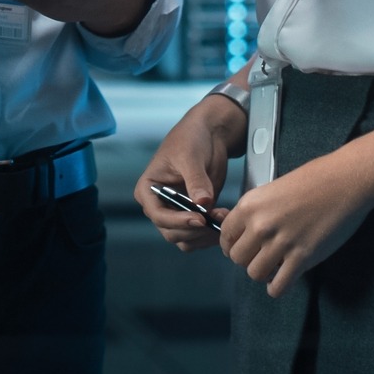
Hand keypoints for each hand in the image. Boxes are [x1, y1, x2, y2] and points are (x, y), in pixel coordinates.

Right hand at [135, 94, 241, 251]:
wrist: (209, 134)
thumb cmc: (191, 139)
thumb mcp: (190, 157)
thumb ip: (196, 181)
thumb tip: (202, 203)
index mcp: (149, 189)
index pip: (158, 214)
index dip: (178, 221)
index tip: (200, 218)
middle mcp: (159, 204)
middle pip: (171, 232)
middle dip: (195, 229)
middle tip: (217, 219)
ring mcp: (177, 211)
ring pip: (185, 239)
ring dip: (204, 235)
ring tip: (223, 217)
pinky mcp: (194, 215)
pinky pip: (198, 235)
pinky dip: (211, 234)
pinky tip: (224, 218)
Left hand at [217, 154, 373, 297]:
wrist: (345, 181)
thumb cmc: (315, 180)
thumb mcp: (272, 190)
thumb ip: (257, 212)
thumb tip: (247, 234)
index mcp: (249, 205)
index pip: (225, 236)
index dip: (232, 245)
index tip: (241, 249)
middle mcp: (260, 225)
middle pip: (237, 258)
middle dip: (248, 260)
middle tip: (261, 257)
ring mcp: (281, 242)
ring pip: (255, 274)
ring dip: (264, 274)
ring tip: (275, 267)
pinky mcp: (302, 257)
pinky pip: (278, 286)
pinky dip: (278, 287)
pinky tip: (284, 279)